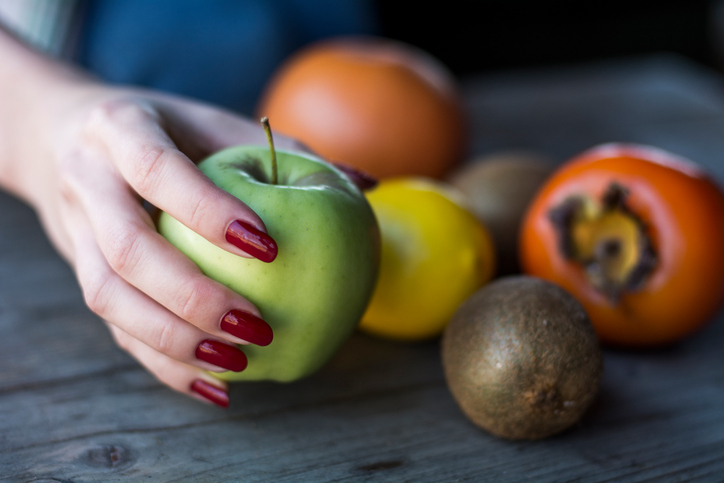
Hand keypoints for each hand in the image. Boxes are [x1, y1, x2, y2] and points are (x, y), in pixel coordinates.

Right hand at [17, 80, 306, 407]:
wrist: (66, 138)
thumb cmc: (166, 130)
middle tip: (258, 327)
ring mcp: (75, 230)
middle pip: (128, 250)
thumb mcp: (215, 123)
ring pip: (108, 297)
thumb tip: (369, 183)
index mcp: (121, 128)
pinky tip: (213, 385)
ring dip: (173, 341)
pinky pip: (112, 327)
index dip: (209, 212)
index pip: (159, 171)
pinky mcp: (80, 271)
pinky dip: (162, 363)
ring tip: (237, 365)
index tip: (270, 249)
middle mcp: (88, 180)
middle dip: (194, 297)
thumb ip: (284, 150)